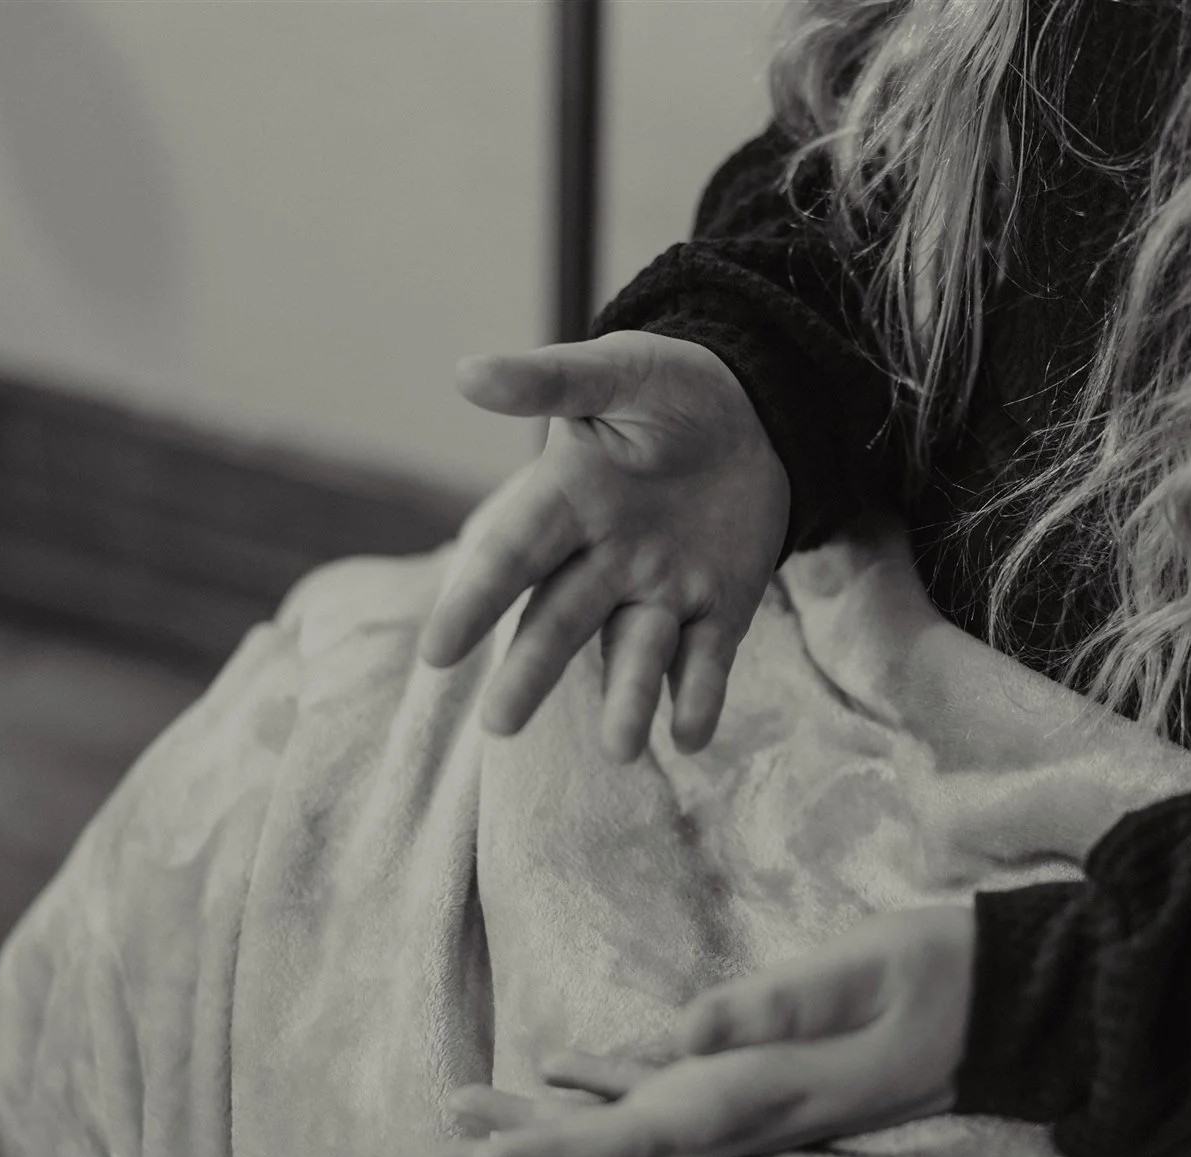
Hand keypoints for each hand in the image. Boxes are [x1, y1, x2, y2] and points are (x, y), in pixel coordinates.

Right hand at [421, 331, 789, 761]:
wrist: (755, 409)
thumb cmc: (669, 388)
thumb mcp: (616, 373)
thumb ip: (550, 382)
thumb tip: (467, 375)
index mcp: (566, 502)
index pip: (512, 557)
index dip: (475, 601)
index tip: (436, 652)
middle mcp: (604, 559)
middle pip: (561, 621)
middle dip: (533, 671)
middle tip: (499, 725)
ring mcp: (661, 590)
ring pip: (636, 653)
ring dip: (628, 700)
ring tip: (622, 748)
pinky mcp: (719, 609)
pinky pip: (707, 659)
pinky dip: (700, 697)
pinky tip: (694, 736)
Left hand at [424, 901, 976, 1156]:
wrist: (1004, 999)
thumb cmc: (942, 974)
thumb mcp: (870, 970)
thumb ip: (780, 1001)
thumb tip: (684, 1029)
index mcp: (760, 1093)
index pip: (637, 1136)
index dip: (555, 1152)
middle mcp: (744, 1112)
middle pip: (612, 1156)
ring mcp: (751, 1101)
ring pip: (628, 1132)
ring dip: (547, 1127)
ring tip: (468, 1113)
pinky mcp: (759, 1075)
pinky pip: (665, 1094)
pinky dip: (604, 1087)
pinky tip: (564, 1066)